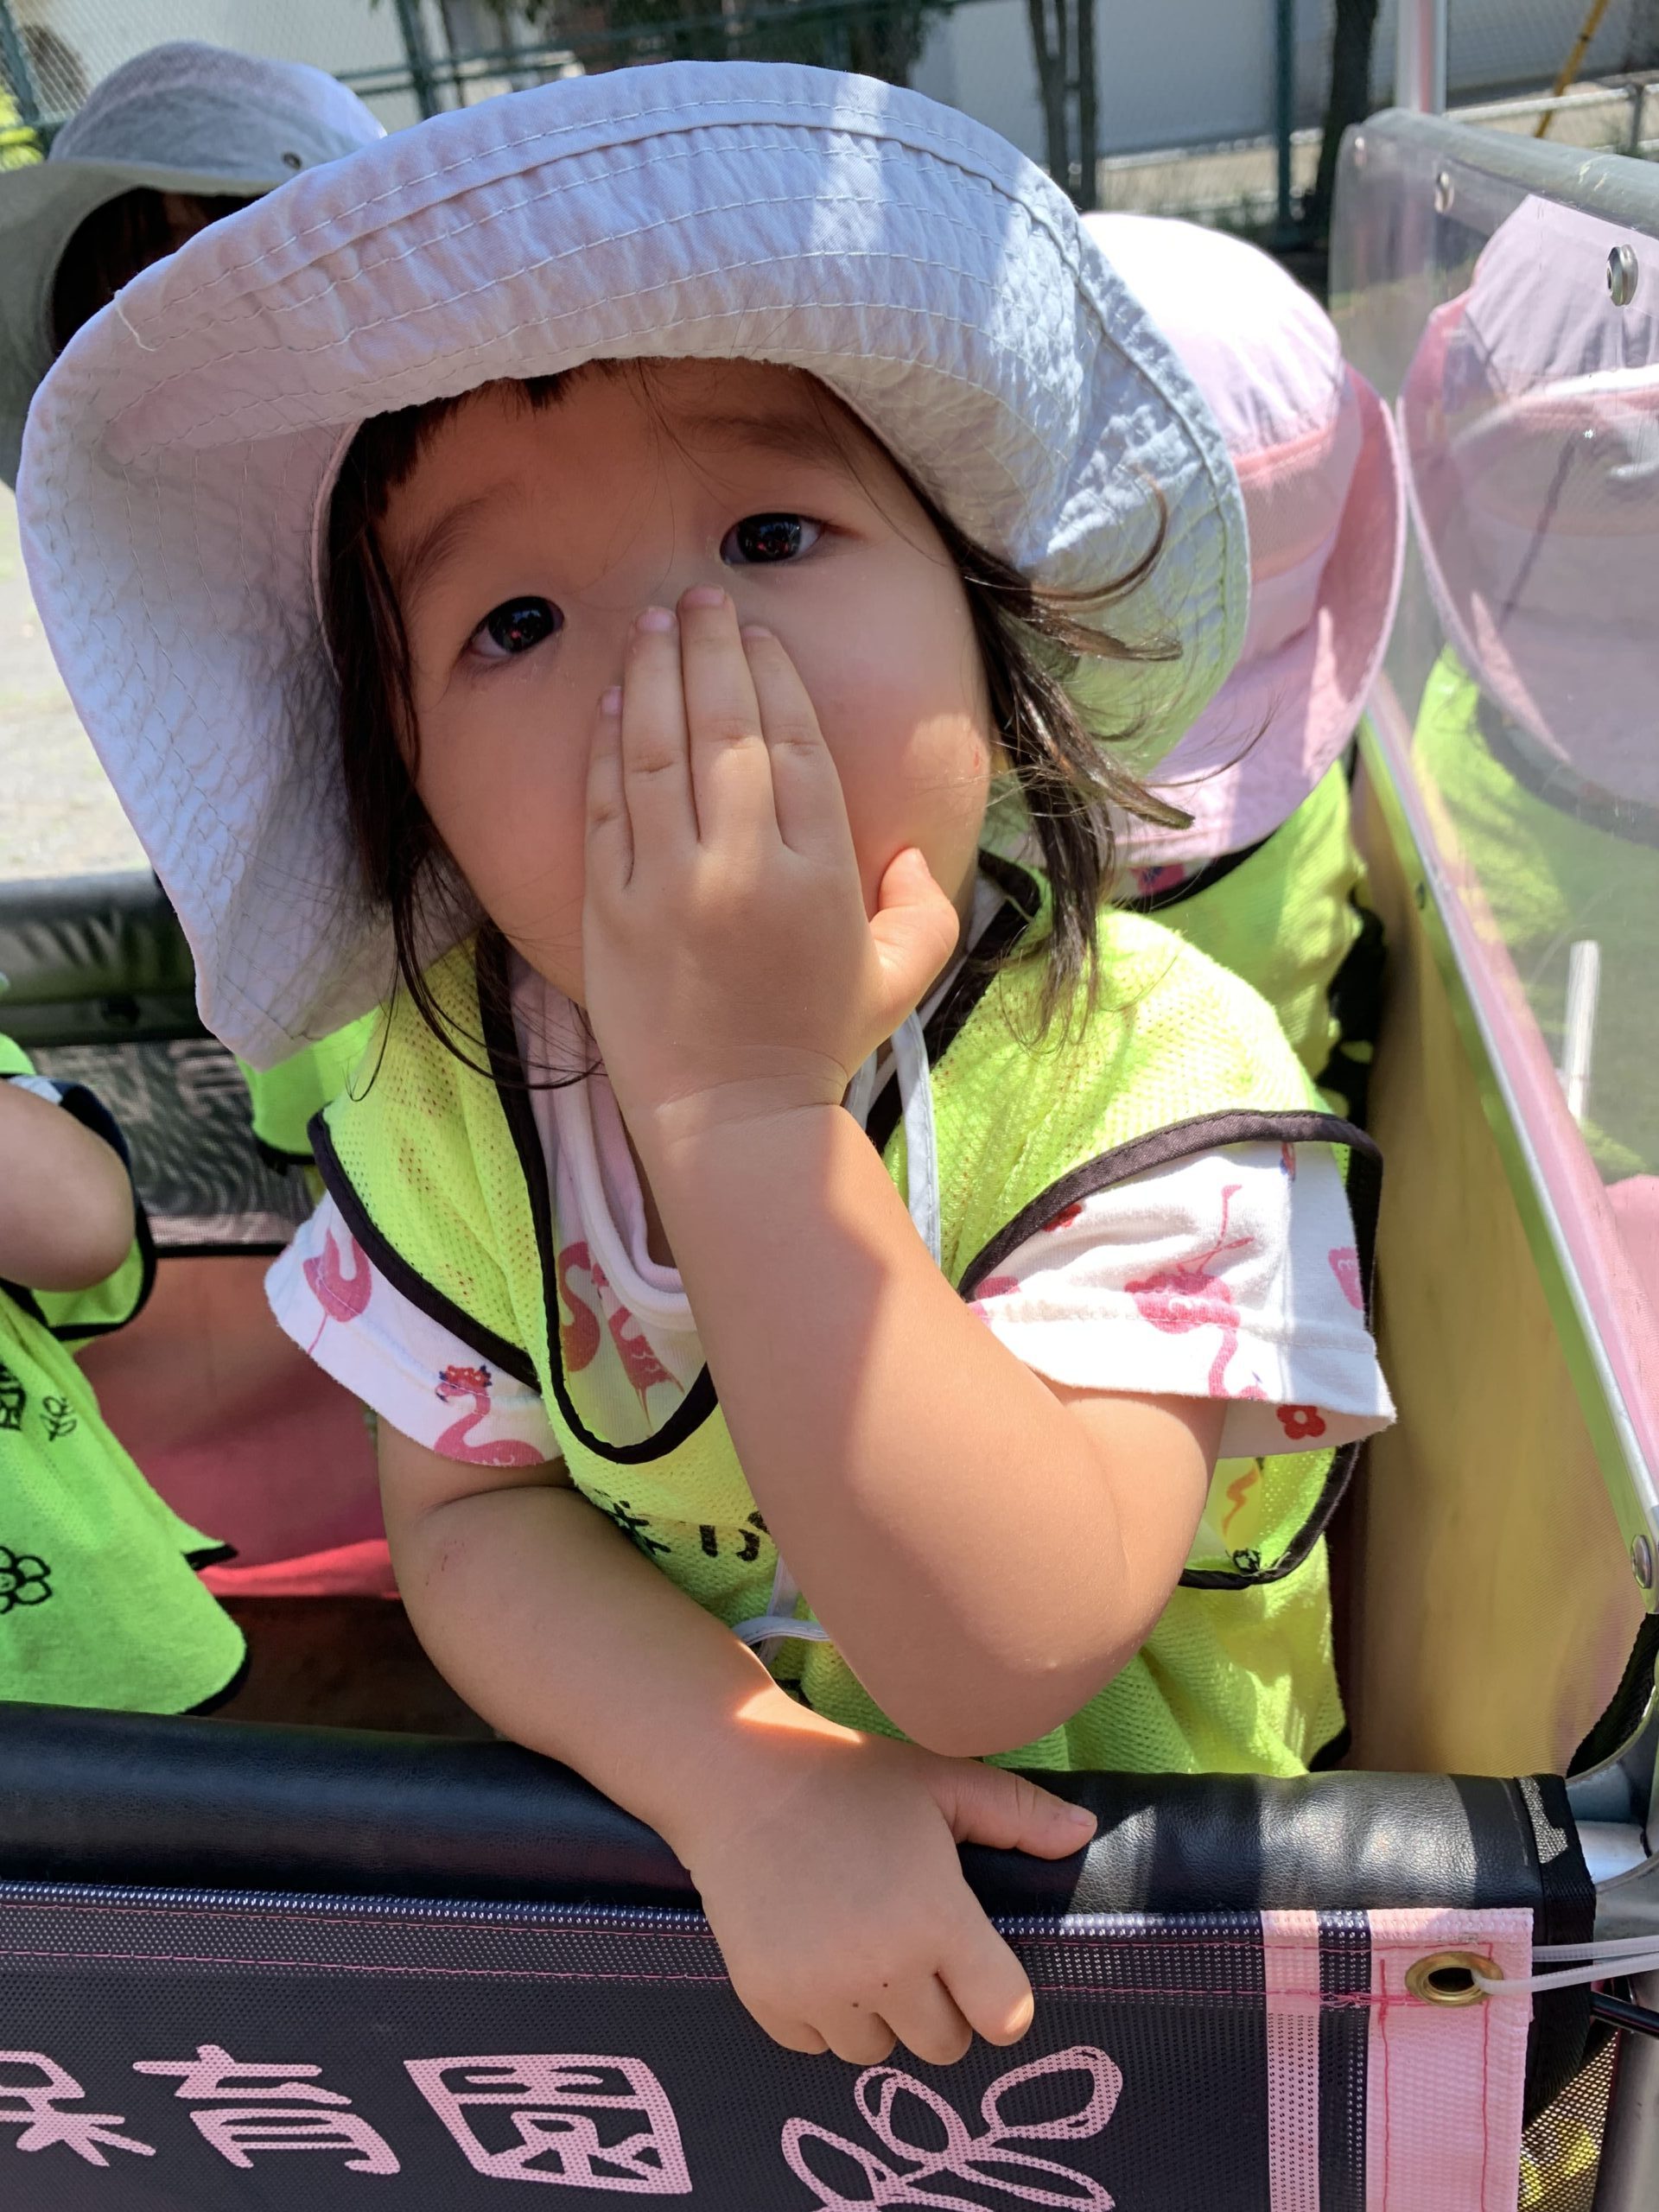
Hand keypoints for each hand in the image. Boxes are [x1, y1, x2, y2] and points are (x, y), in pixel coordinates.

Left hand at [581, 587, 960, 1155]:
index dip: (772, 677)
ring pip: (656, 750)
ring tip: (650, 624)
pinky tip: (611, 701)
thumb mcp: (901, 978)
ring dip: (652, 676)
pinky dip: (608, 745)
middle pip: (723, 728)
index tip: (756, 633)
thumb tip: (906, 849)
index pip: (791, 745)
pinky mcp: (611, 910)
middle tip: (698, 599)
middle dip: (710, 649)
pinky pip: (607, 806)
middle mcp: (742, 866)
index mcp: (817, 873)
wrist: (729, 1118)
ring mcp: (669, 885)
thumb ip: (922, 905)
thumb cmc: (816, 1045)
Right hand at [670, 1719, 1095, 2064]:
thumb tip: (1085, 1834)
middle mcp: (881, 1968)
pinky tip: (814, 1956)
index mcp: (936, 1918)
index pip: (1003, 2017)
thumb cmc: (849, 1776)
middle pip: (943, 2045)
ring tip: (859, 1949)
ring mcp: (819, 1991)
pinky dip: (819, 2016)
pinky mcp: (766, 2001)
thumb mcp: (941, 1781)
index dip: (999, 1998)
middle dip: (940, 2007)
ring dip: (878, 2015)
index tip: (979, 1967)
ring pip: (875, 2052)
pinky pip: (814, 2046)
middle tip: (914, 1949)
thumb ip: (1019, 1813)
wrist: (736, 1777)